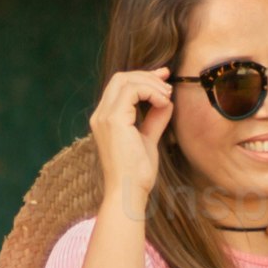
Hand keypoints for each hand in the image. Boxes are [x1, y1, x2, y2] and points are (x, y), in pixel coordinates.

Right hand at [86, 66, 175, 209]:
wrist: (129, 192)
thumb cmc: (137, 173)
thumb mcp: (148, 139)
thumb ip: (154, 119)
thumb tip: (166, 102)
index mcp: (105, 119)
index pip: (120, 86)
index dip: (143, 78)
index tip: (164, 79)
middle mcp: (100, 115)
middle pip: (121, 78)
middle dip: (147, 76)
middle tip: (168, 83)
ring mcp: (104, 116)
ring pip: (125, 80)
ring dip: (151, 84)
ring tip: (167, 96)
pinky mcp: (113, 120)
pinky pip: (132, 91)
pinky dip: (151, 92)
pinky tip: (163, 102)